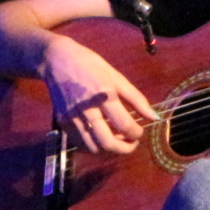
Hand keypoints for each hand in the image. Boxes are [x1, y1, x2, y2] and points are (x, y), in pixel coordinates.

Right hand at [41, 34, 156, 155]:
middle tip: (131, 144)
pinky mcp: (63, 122)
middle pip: (107, 143)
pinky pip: (81, 142)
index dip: (137, 134)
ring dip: (109, 149)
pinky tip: (100, 135)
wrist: (55, 60)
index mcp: (104, 94)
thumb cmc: (89, 64)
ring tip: (116, 139)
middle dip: (124, 149)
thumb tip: (154, 117)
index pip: (124, 125)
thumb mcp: (116, 76)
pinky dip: (94, 145)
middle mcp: (87, 108)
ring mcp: (73, 117)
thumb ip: (136, 98)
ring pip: (93, 147)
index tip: (139, 132)